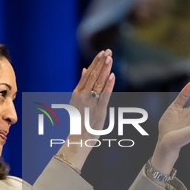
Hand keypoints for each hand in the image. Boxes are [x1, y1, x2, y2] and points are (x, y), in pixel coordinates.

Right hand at [57, 50, 115, 170]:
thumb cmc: (80, 119)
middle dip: (101, 63)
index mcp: (77, 93)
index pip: (87, 74)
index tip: (102, 52)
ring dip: (105, 70)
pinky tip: (112, 75)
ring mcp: (90, 103)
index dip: (95, 63)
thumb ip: (82, 84)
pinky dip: (108, 85)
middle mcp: (82, 96)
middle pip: (93, 76)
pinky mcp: (98, 111)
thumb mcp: (78, 100)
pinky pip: (104, 96)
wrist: (79, 138)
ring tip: (110, 58)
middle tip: (108, 51)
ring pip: (98, 83)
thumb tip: (85, 69)